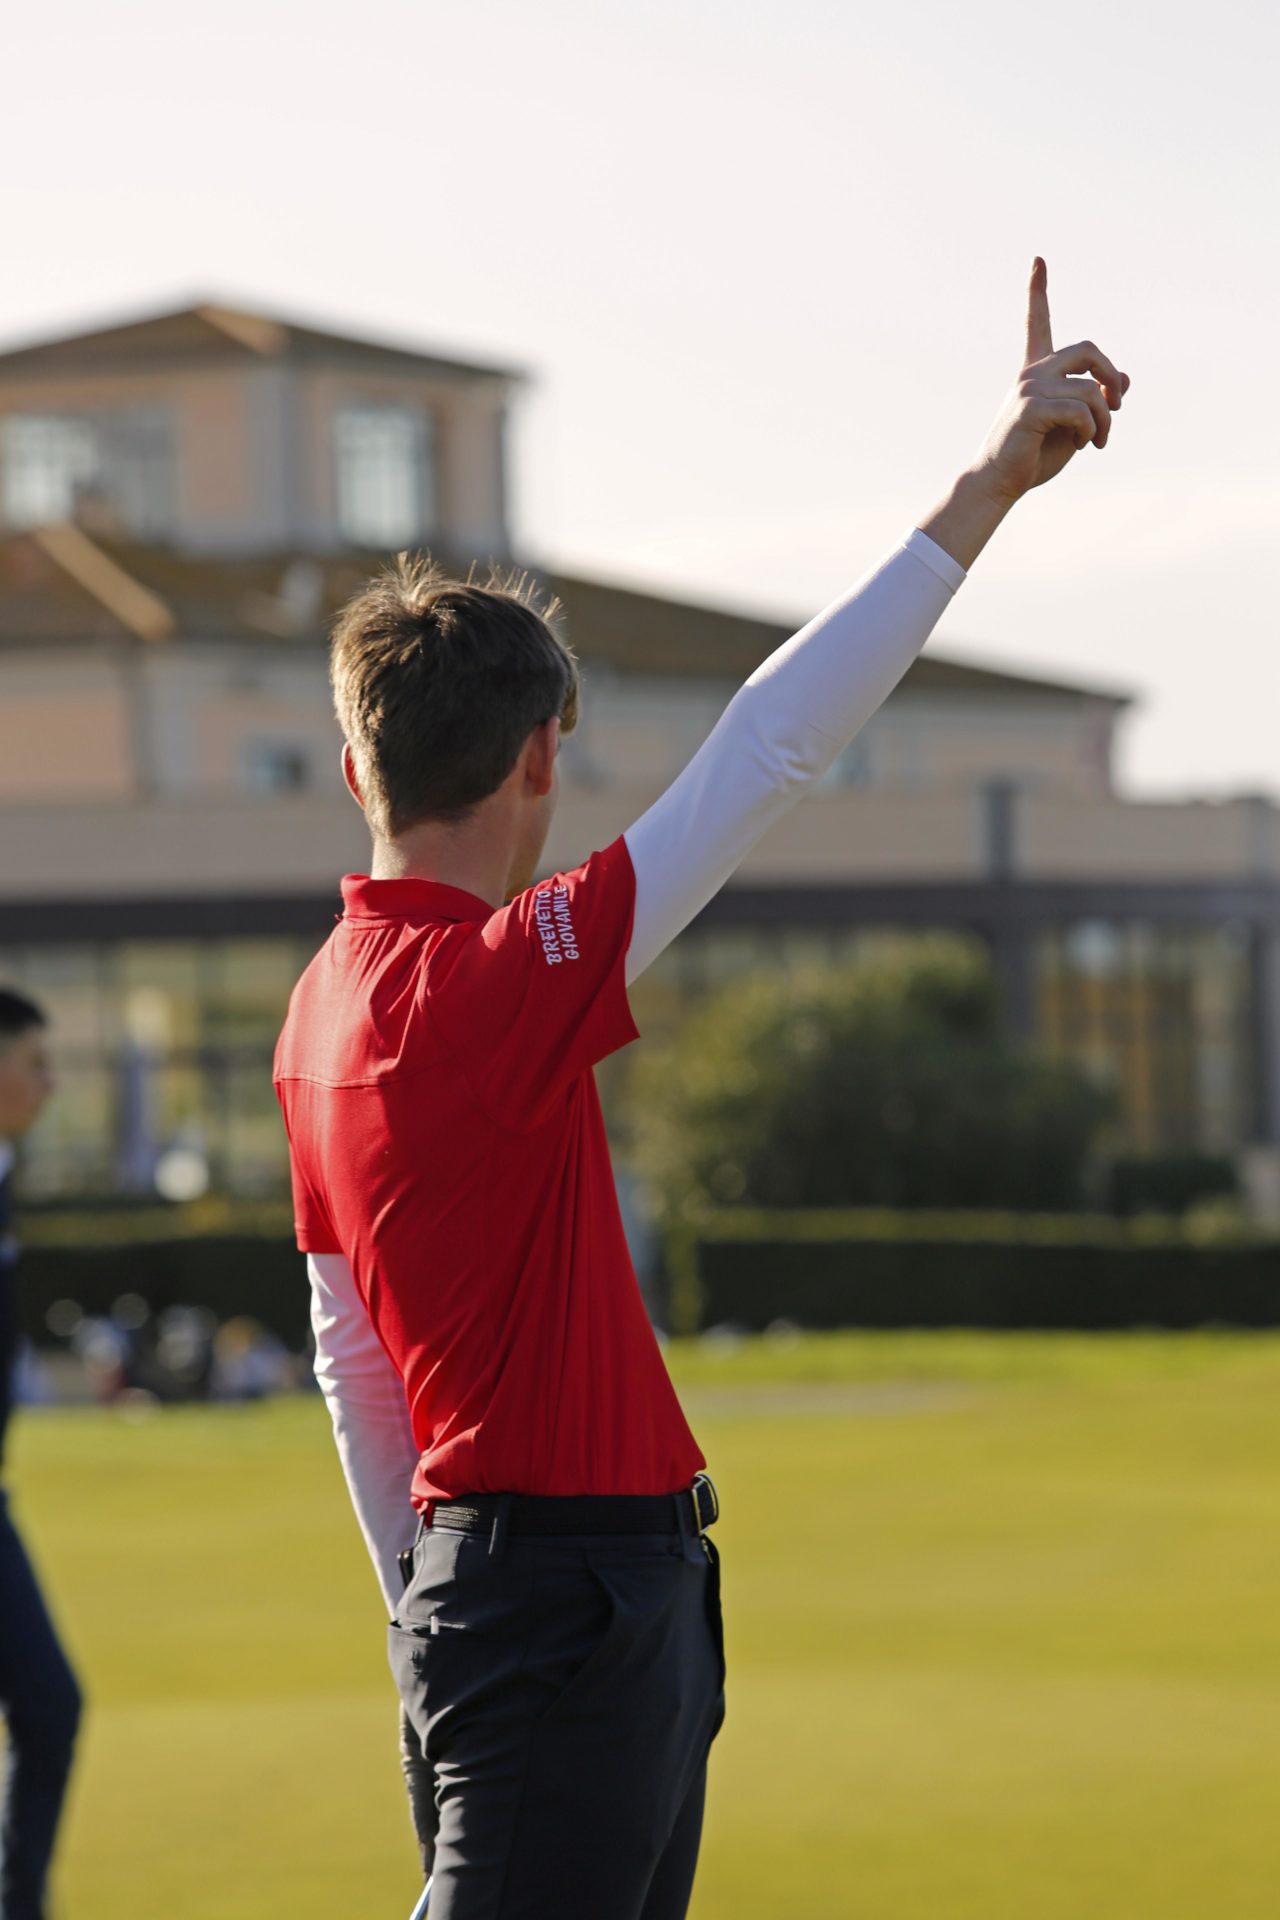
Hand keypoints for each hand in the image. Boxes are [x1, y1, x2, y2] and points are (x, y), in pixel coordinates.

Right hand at [971, 258, 1129, 505]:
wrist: (999, 482)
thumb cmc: (1033, 456)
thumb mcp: (1073, 425)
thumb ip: (1095, 401)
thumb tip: (1123, 381)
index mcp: (1036, 373)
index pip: (1037, 323)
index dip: (1037, 291)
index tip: (1037, 260)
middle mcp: (1032, 374)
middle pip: (1087, 349)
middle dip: (1110, 374)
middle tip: (1117, 404)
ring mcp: (1030, 388)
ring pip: (1091, 390)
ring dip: (1106, 419)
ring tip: (1098, 441)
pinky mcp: (1031, 408)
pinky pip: (1082, 410)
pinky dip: (1092, 430)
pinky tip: (1084, 444)